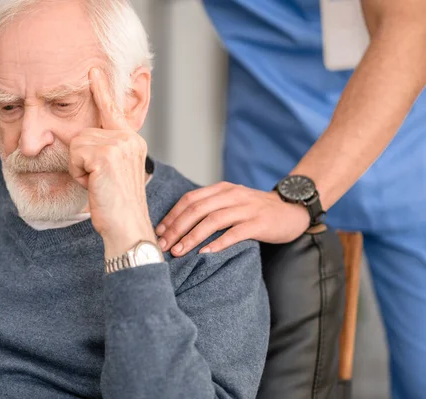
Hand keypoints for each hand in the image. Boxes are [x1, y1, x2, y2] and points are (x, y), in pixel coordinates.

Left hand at [69, 68, 154, 257]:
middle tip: (99, 181)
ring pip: (77, 143)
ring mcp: (119, 144)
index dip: (101, 90)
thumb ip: (105, 151)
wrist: (127, 227)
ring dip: (79, 168)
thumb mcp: (114, 172)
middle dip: (82, 160)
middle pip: (83, 133)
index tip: (93, 71)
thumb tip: (82, 138)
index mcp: (133, 141)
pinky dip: (79, 174)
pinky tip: (95, 186)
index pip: (113, 110)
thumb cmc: (117, 205)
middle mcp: (129, 138)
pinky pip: (75, 155)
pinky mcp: (106, 154)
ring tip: (98, 184)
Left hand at [156, 182, 310, 256]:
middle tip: (163, 245)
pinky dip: (218, 243)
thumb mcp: (232, 202)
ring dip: (192, 237)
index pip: (190, 199)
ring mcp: (246, 208)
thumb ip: (211, 208)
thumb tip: (178, 227)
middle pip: (197, 209)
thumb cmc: (256, 210)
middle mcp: (232, 195)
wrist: (292, 210)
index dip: (172, 215)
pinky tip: (205, 254)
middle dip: (176, 228)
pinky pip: (235, 233)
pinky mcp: (259, 223)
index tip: (159, 232)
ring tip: (179, 251)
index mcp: (222, 189)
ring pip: (213, 220)